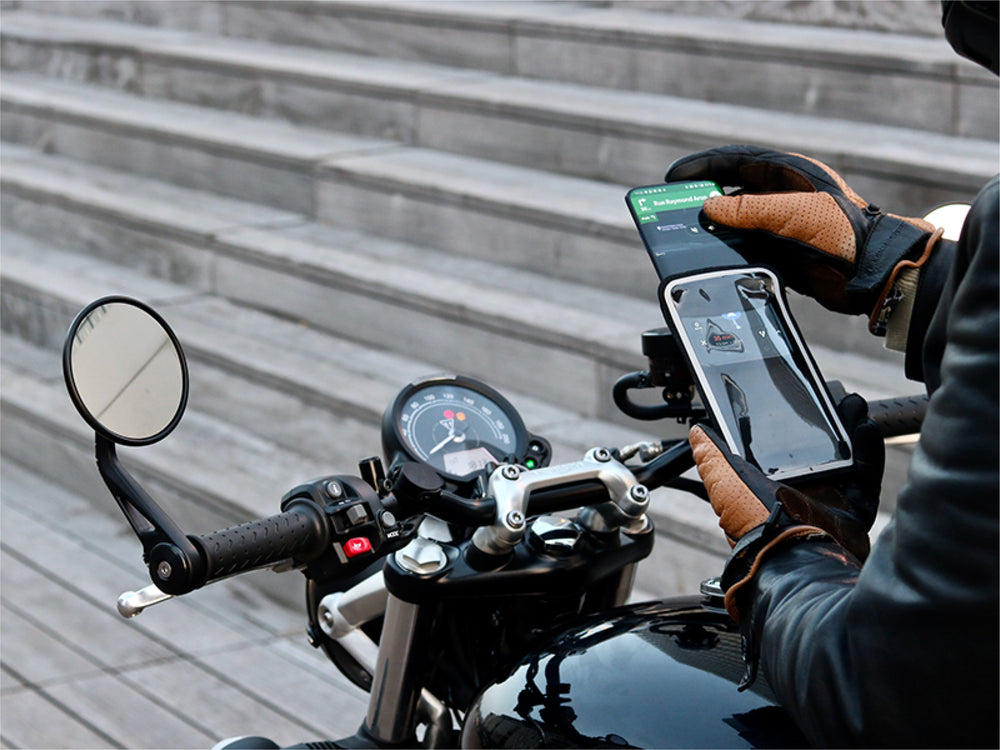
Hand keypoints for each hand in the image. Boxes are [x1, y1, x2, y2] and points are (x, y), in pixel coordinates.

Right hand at [665, 145, 940, 323]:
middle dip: (704, 200)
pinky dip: (728, 252)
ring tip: (687, 236)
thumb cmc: (840, 231)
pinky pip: (746, 248)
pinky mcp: (782, 251)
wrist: (870, 271)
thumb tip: (709, 207)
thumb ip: (746, 209)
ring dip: (715, 230)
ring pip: (737, 223)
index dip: (704, 166)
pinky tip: (711, 258)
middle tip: (675, 209)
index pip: (737, 161)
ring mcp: (782, 225)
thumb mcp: (789, 212)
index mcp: (788, 174)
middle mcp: (783, 196)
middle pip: (733, 192)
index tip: (675, 177)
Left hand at [690, 394, 883, 619]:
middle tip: (832, 396)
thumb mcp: (724, 482)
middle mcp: (799, 492)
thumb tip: (696, 431)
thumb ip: (712, 456)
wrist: (794, 557)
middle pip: (818, 448)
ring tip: (850, 404)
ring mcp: (828, 502)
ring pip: (844, 458)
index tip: (799, 397)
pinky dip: (868, 451)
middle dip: (826, 421)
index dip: (791, 423)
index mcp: (769, 484)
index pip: (781, 447)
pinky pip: (866, 477)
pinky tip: (865, 427)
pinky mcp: (853, 512)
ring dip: (848, 428)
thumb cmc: (756, 523)